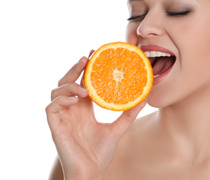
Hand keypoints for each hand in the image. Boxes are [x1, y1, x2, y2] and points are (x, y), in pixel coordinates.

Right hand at [46, 56, 145, 178]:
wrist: (92, 173)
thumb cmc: (100, 153)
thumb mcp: (117, 129)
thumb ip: (128, 113)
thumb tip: (145, 98)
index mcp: (84, 108)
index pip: (83, 83)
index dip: (86, 68)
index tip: (96, 54)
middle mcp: (72, 109)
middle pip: (68, 81)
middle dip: (76, 68)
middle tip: (87, 58)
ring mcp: (62, 117)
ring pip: (57, 91)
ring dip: (69, 84)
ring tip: (84, 86)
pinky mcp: (55, 125)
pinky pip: (52, 107)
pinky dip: (62, 99)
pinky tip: (77, 98)